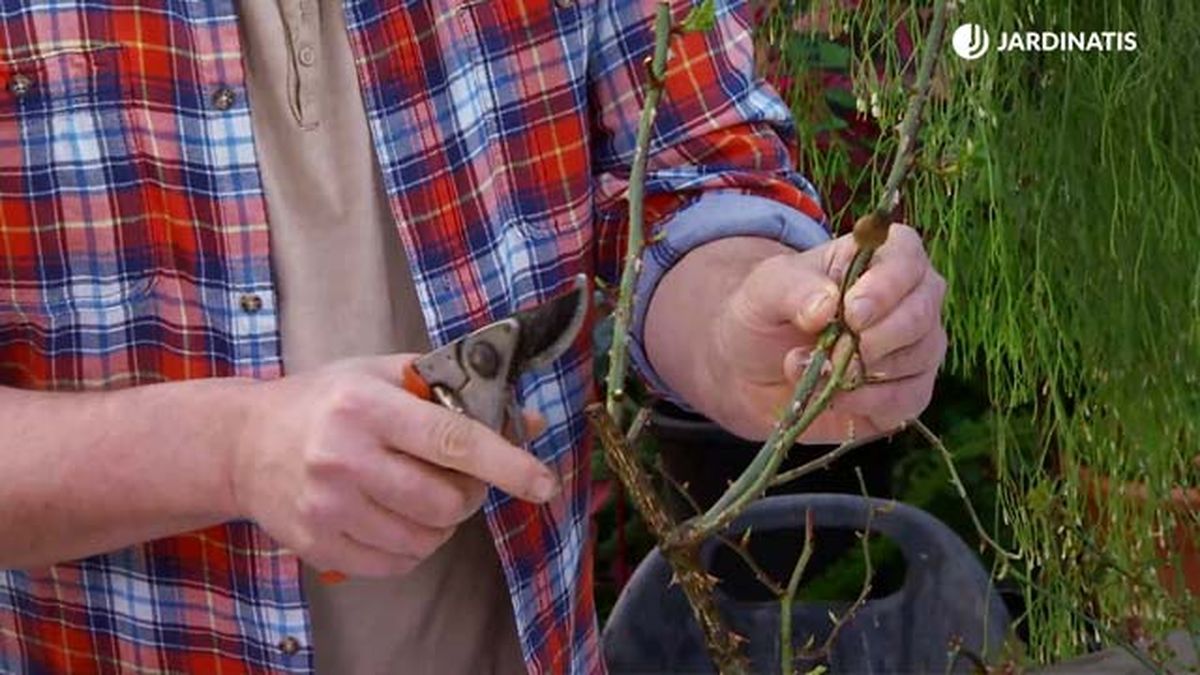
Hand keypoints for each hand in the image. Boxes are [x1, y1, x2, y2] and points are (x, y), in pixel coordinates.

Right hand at [230, 354, 556, 577]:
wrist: (244, 443)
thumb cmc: (326, 401)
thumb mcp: (383, 374)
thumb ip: (455, 390)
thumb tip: (529, 419)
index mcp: (365, 406)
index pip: (453, 440)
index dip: (507, 463)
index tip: (543, 483)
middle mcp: (344, 457)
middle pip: (445, 501)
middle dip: (468, 495)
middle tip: (456, 479)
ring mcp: (327, 506)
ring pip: (425, 538)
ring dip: (442, 524)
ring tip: (422, 495)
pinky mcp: (317, 543)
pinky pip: (396, 563)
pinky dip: (412, 546)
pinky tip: (396, 518)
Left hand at [651, 225, 945, 442]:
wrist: (751, 369)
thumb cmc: (766, 314)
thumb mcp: (765, 290)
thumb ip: (793, 289)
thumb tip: (827, 305)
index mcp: (879, 259)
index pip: (907, 258)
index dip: (886, 286)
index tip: (852, 311)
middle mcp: (909, 299)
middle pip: (922, 313)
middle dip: (875, 337)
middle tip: (830, 348)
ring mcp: (915, 348)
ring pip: (918, 358)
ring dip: (862, 371)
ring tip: (815, 368)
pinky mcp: (907, 393)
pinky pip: (908, 400)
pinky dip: (868, 402)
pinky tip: (835, 397)